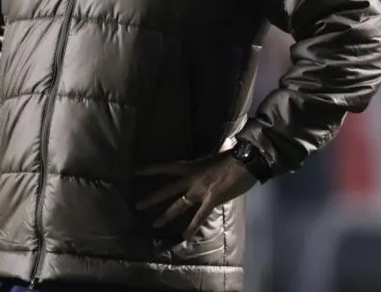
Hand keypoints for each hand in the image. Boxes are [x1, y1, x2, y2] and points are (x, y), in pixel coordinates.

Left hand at [135, 152, 258, 241]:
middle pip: (167, 189)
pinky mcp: (211, 200)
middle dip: (152, 198)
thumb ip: (216, 151)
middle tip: (137, 205)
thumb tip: (226, 143)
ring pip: (179, 205)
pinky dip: (192, 227)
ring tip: (154, 225)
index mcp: (190, 166)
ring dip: (166, 216)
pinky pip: (199, 216)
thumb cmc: (233, 156)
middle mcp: (191, 179)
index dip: (149, 169)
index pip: (165, 167)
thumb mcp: (217, 153)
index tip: (134, 171)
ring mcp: (200, 190)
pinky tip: (185, 237)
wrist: (246, 162)